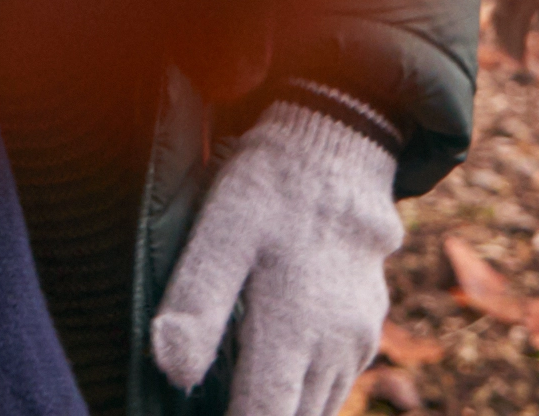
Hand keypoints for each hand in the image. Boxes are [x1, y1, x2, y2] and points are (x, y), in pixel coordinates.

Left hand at [149, 102, 400, 415]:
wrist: (339, 149)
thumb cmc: (270, 190)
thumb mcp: (220, 234)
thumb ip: (197, 306)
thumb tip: (172, 374)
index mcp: (292, 332)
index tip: (202, 413)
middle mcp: (333, 349)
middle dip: (256, 414)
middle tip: (215, 400)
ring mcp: (357, 342)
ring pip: (316, 408)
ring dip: (282, 407)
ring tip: (239, 389)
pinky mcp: (366, 330)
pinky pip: (334, 383)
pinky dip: (303, 391)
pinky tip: (272, 372)